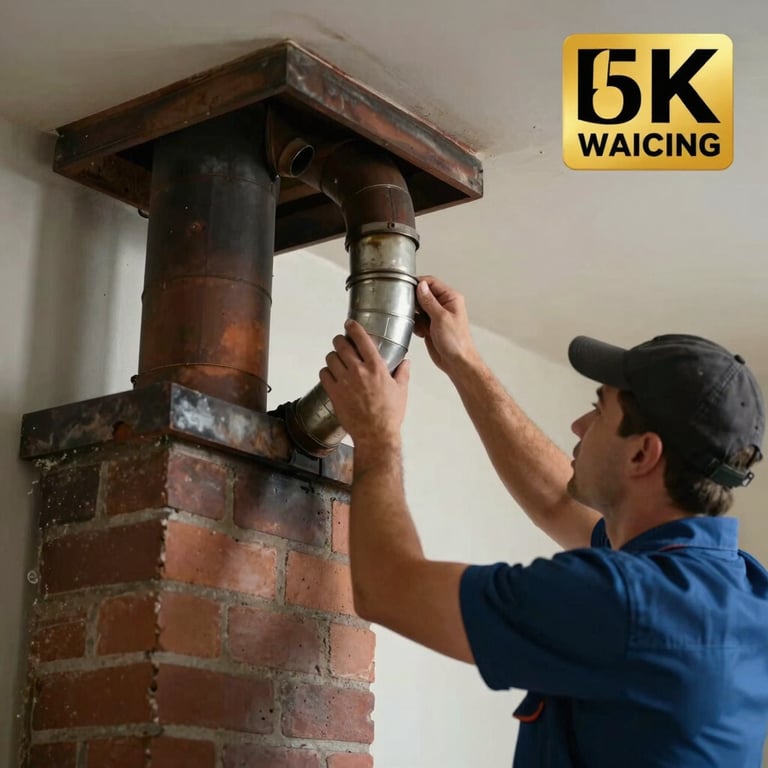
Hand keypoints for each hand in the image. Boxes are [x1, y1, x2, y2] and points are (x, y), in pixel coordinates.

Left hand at [319, 319, 409, 447]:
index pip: (361, 338)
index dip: (353, 327)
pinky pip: (323, 374)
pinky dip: (326, 372)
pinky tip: (331, 375)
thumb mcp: (401, 391)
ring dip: (332, 356)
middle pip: (341, 345)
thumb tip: (406, 362)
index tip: (349, 324)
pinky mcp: (334, 393)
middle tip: (341, 342)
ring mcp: (345, 382)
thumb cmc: (390, 414)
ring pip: (330, 358)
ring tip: (336, 359)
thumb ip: (402, 373)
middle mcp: (359, 371)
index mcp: (376, 367)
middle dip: (340, 340)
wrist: (376, 434)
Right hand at [414, 276, 478, 373]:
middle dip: (414, 302)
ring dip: (414, 315)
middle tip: (410, 309)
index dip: (418, 283)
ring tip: (418, 323)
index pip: (431, 282)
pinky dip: (415, 325)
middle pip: (423, 294)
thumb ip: (429, 301)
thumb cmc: (456, 342)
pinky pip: (417, 320)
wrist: (456, 362)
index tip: (406, 287)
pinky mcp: (430, 326)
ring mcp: (436, 315)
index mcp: (451, 298)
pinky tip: (420, 332)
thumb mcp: (441, 318)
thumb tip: (421, 286)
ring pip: (418, 308)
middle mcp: (444, 305)